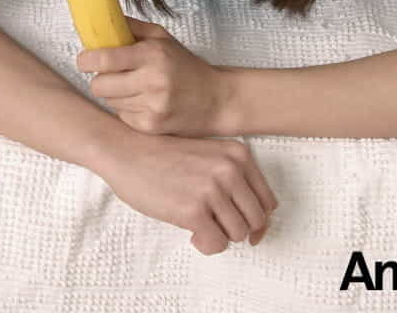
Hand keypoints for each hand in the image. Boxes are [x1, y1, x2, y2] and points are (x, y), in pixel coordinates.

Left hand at [76, 16, 228, 136]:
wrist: (216, 100)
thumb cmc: (187, 66)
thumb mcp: (164, 39)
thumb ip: (133, 28)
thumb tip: (103, 19)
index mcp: (153, 55)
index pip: (105, 59)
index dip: (87, 60)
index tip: (84, 60)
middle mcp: (152, 81)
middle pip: (100, 85)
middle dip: (100, 79)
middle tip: (112, 75)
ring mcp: (152, 106)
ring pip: (109, 102)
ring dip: (115, 95)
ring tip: (133, 88)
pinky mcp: (152, 126)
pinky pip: (122, 117)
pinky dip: (127, 109)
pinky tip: (143, 103)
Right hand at [101, 131, 278, 253]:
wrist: (128, 151)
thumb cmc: (165, 157)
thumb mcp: (209, 156)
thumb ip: (234, 180)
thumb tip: (257, 225)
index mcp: (238, 154)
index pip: (268, 201)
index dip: (258, 221)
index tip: (243, 227)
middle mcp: (230, 169)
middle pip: (256, 220)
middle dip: (237, 229)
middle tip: (215, 225)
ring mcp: (212, 189)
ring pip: (238, 234)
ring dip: (219, 236)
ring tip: (199, 225)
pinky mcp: (193, 210)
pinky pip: (216, 244)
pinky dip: (206, 245)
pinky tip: (191, 233)